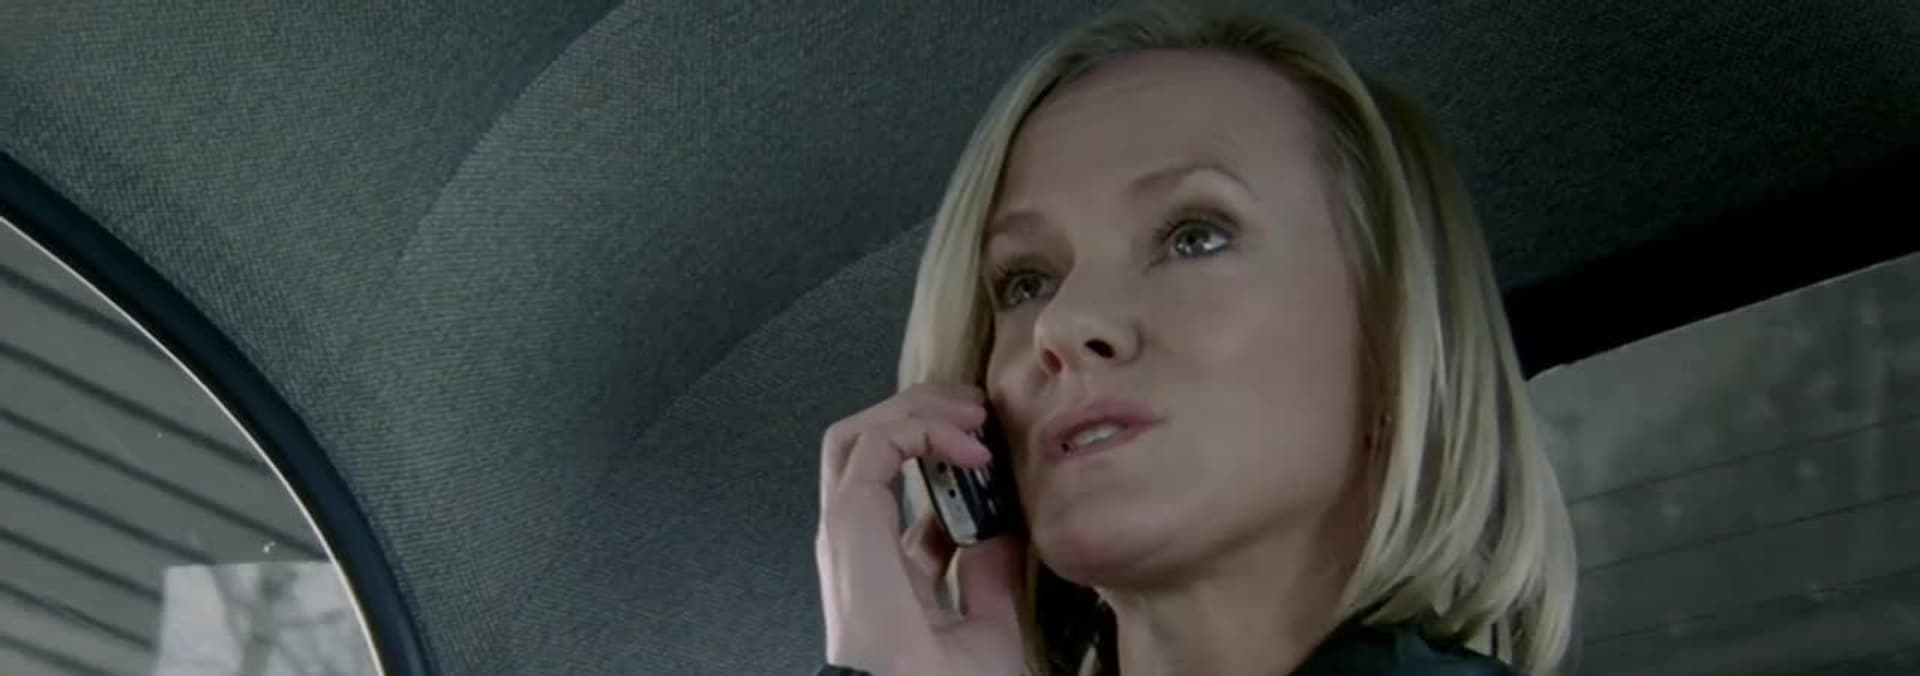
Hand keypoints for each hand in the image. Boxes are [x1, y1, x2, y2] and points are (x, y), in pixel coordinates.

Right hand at [816, 383, 1027, 675]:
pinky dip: (921, 427)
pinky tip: (969, 446)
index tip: (987, 450)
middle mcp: (856, 541)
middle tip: (976, 410)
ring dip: (917, 409)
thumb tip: (1002, 535)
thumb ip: (987, 576)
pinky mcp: (849, 521)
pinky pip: (875, 445)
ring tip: (971, 414)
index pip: (894, 485)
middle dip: (921, 413)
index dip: (938, 454)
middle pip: (868, 445)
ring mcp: (847, 529)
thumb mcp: (986, 623)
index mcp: (880, 566)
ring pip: (859, 433)